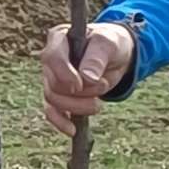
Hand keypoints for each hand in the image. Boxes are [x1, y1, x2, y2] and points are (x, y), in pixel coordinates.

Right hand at [41, 20, 134, 135]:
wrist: (117, 56)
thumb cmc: (111, 43)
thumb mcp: (108, 44)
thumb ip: (96, 58)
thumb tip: (87, 78)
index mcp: (59, 38)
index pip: (51, 57)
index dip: (64, 74)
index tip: (80, 84)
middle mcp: (52, 59)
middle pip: (54, 83)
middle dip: (80, 92)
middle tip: (103, 86)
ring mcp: (53, 78)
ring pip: (53, 99)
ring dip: (77, 106)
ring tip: (98, 103)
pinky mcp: (60, 95)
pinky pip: (51, 112)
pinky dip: (60, 122)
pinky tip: (72, 130)